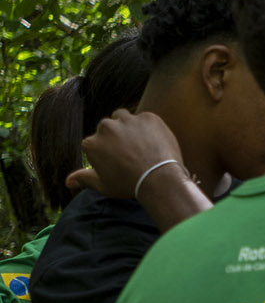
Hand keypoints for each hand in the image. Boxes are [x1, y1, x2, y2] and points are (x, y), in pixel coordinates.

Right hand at [65, 110, 183, 198]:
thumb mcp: (103, 185)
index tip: (118, 161)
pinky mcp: (148, 117)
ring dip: (129, 126)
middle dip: (116, 137)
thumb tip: (68, 181)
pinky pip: (146, 119)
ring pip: (124, 118)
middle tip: (131, 152)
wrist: (159, 179)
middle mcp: (106, 127)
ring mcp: (128, 120)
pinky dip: (150, 128)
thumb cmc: (129, 184)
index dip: (106, 152)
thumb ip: (84, 178)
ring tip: (140, 144)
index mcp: (91, 143)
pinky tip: (155, 142)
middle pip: (108, 127)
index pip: (95, 142)